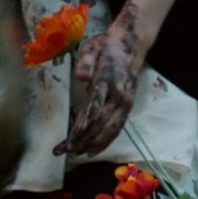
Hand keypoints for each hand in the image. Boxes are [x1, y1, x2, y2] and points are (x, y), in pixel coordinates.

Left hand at [54, 4, 146, 156]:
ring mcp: (126, 103)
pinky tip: (92, 150)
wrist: (132, 44)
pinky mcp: (127, 107)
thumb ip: (86, 61)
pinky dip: (104, 141)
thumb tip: (81, 77)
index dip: (82, 126)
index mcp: (109, 81)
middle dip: (83, 140)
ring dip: (93, 145)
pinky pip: (116, 128)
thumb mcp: (93, 47)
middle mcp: (120, 96)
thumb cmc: (107, 46)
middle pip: (101, 124)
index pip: (95, 108)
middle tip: (64, 151)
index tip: (68, 139)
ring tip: (75, 154)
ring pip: (111, 130)